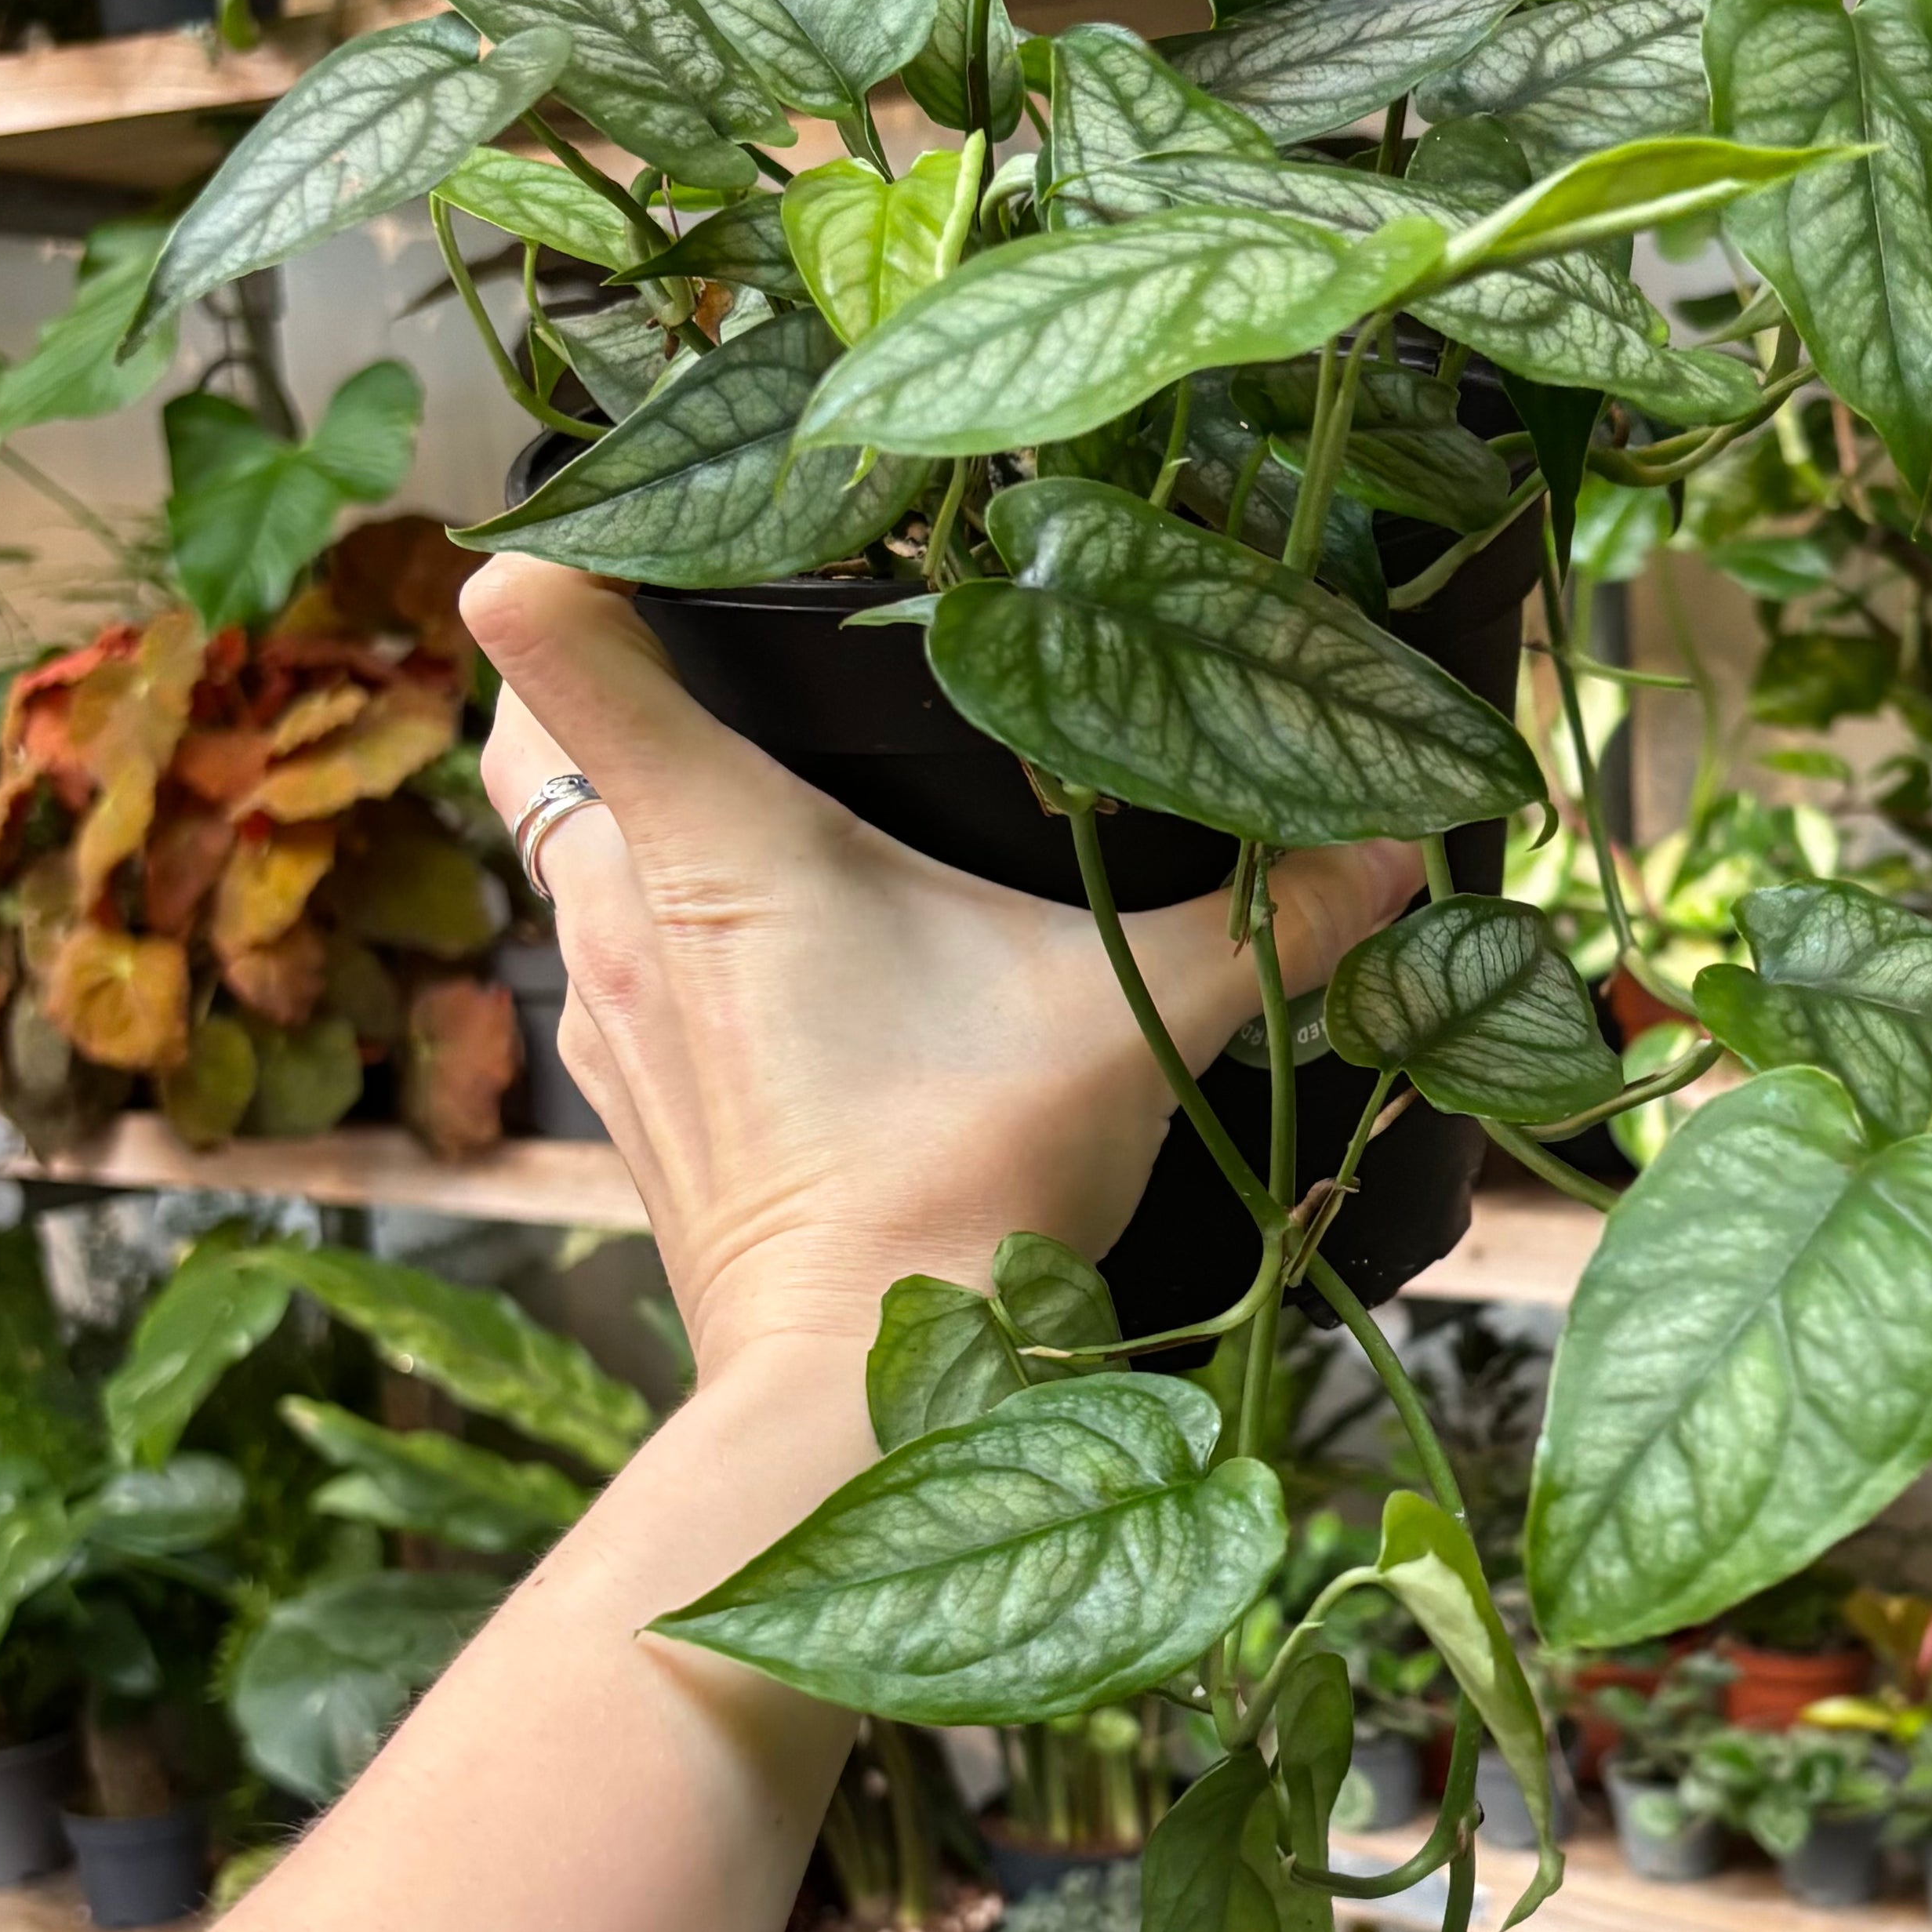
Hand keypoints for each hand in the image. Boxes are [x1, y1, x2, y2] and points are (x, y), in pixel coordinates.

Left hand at [465, 558, 1421, 1387]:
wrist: (853, 1393)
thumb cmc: (961, 1180)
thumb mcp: (1129, 1022)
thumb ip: (1265, 925)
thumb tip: (1392, 849)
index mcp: (709, 841)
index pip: (552, 637)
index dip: (573, 559)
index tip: (653, 539)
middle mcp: (618, 914)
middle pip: (539, 741)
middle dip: (608, 701)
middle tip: (740, 691)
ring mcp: (608, 1021)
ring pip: (566, 867)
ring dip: (639, 834)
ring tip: (776, 830)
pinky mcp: (629, 1111)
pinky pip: (608, 979)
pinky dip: (661, 948)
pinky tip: (780, 979)